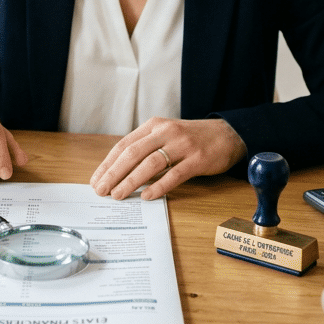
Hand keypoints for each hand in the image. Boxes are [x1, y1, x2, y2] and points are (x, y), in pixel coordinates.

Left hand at [90, 117, 246, 200]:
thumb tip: (119, 173)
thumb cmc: (191, 139)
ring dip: (131, 181)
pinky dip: (159, 186)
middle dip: (114, 173)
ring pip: (151, 163)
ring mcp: (183, 145)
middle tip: (101, 191)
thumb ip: (145, 149)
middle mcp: (166, 132)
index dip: (108, 164)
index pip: (124, 145)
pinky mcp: (198, 159)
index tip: (96, 180)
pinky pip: (174, 174)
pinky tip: (147, 197)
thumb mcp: (166, 136)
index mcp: (154, 126)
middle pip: (133, 153)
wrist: (228, 134)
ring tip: (118, 195)